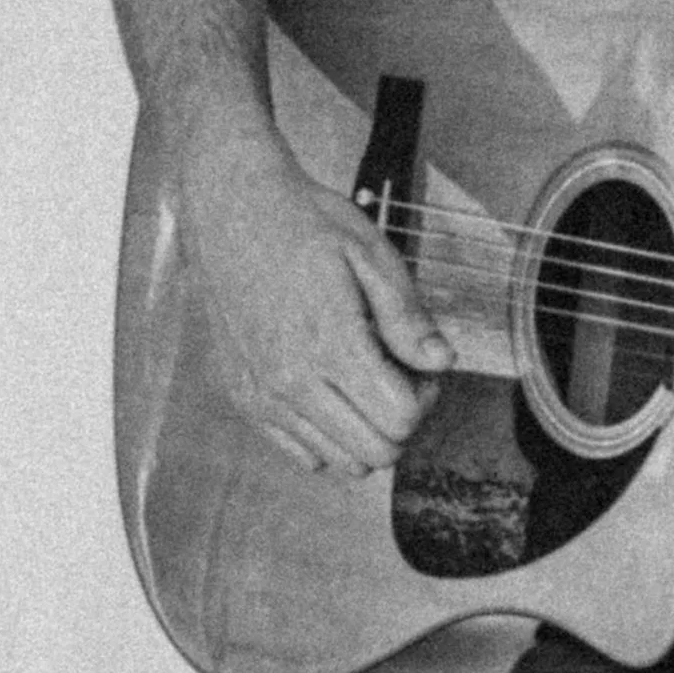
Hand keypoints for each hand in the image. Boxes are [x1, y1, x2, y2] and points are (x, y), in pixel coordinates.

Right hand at [173, 118, 454, 474]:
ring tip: (363, 382)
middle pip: (375, 454)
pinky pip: (300, 454)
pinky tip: (331, 390)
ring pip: (339, 464)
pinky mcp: (242, 397)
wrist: (231, 208)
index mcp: (330, 343)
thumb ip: (408, 318)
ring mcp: (262, 394)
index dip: (425, 397)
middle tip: (398, 374)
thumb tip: (442, 362)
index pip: (400, 421)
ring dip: (366, 432)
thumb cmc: (305, 223)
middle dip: (401, 420)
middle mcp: (290, 380)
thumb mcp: (371, 255)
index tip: (419, 364)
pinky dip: (328, 436)